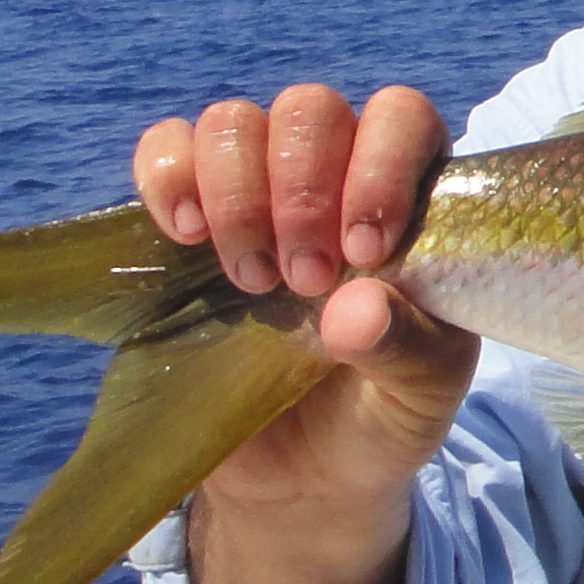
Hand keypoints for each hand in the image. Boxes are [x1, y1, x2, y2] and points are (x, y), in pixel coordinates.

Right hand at [134, 83, 480, 583]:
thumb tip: (357, 308)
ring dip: (236, 197)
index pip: (400, 118)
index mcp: (414, 194)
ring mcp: (257, 187)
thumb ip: (408, 350)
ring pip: (232, 122)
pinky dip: (167, 178)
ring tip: (252, 284)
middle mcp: (335, 171)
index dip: (379, 166)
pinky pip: (165, 150)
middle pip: (308, 110)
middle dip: (300, 192)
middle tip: (302, 282)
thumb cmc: (381, 414)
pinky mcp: (188, 215)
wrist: (304, 473)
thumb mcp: (418, 397)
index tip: (364, 250)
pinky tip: (186, 237)